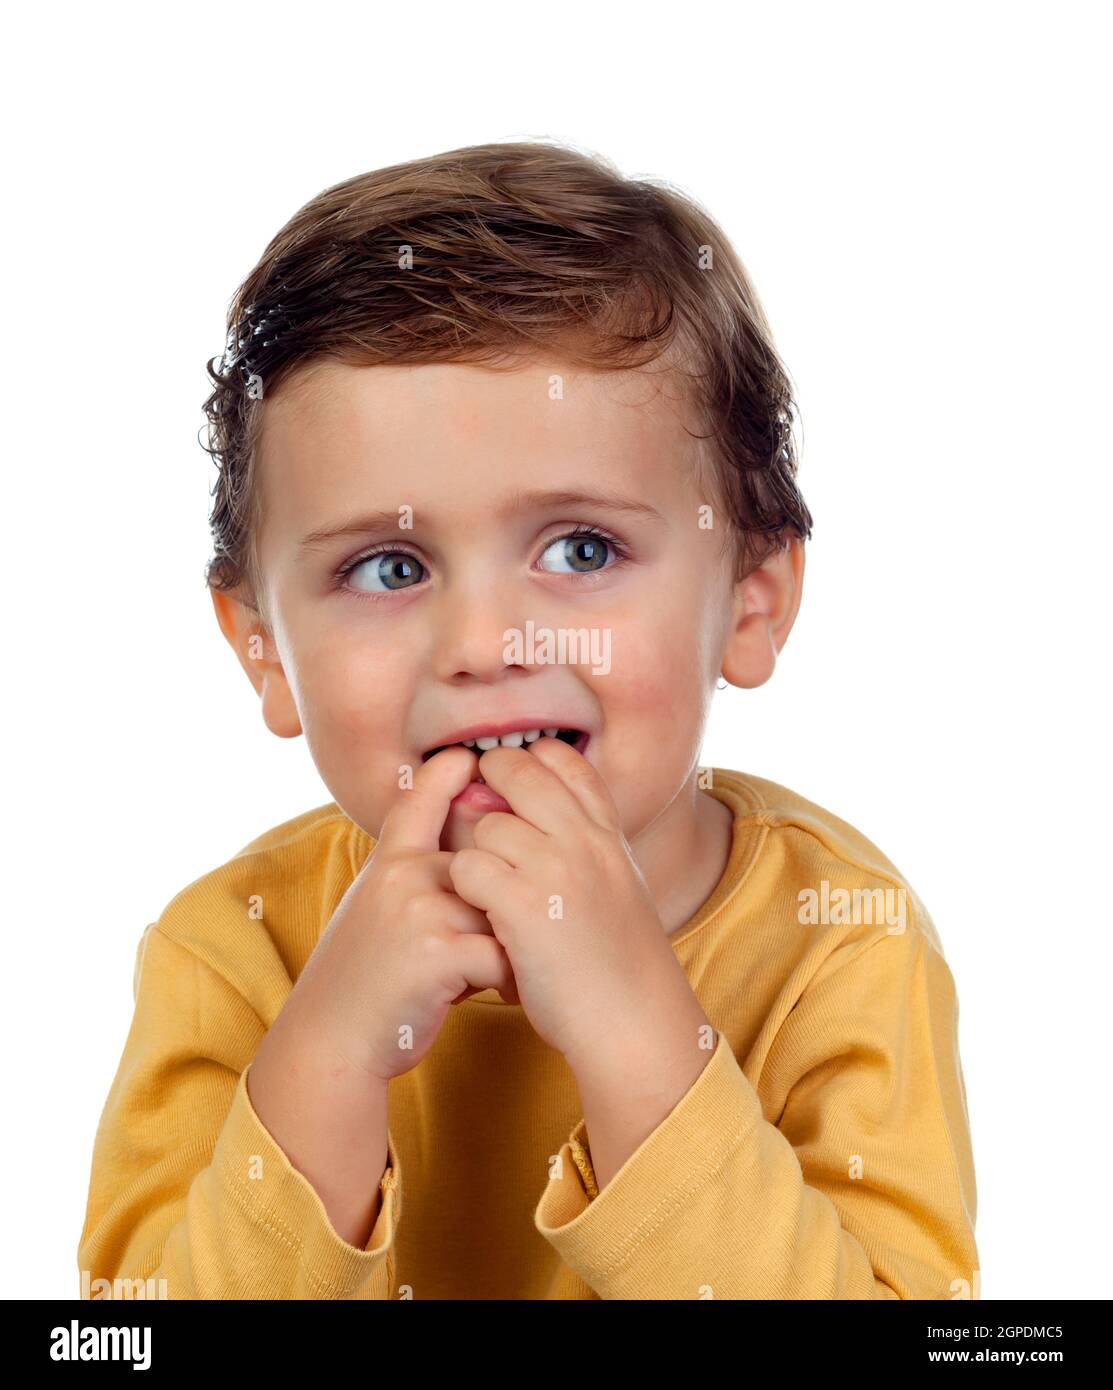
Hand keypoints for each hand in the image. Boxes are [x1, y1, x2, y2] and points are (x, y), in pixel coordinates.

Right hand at [279, 745, 518, 1085]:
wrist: (331, 1041)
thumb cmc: (363, 981)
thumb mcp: (376, 911)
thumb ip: (413, 879)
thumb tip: (467, 860)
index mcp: (388, 862)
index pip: (418, 800)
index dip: (446, 771)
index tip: (468, 754)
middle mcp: (402, 875)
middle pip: (487, 866)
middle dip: (498, 910)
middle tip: (489, 950)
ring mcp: (420, 909)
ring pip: (501, 909)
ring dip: (505, 946)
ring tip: (488, 979)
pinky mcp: (439, 951)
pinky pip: (501, 954)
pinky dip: (509, 981)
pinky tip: (500, 998)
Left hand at [447, 736, 706, 1078]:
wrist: (635, 1022)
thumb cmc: (619, 964)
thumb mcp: (616, 885)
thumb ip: (580, 846)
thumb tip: (523, 815)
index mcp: (608, 832)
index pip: (563, 758)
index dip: (529, 762)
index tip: (512, 786)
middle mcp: (584, 839)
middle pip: (517, 769)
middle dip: (488, 785)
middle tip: (480, 822)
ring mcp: (554, 868)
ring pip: (484, 823)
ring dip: (474, 852)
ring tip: (488, 891)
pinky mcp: (523, 905)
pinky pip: (467, 867)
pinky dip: (464, 891)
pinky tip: (481, 916)